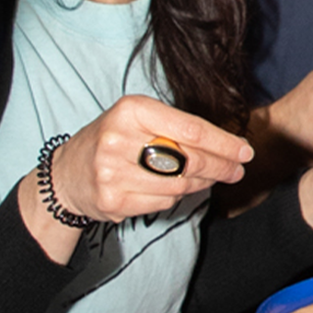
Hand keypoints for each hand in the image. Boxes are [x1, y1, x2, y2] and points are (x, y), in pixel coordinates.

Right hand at [24, 96, 253, 257]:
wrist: (67, 174)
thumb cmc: (113, 140)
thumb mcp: (138, 120)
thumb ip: (177, 127)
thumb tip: (229, 145)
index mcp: (130, 110)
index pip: (191, 129)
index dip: (224, 143)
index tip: (245, 151)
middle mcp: (119, 139)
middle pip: (189, 159)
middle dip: (221, 166)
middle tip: (238, 169)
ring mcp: (113, 173)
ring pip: (180, 184)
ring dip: (203, 183)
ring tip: (211, 178)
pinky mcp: (113, 201)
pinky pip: (164, 201)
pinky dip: (178, 196)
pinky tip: (180, 188)